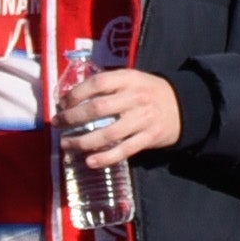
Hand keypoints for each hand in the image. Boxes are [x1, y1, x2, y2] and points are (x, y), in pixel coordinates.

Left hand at [59, 64, 181, 162]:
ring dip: (83, 141)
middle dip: (73, 118)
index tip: (61, 103)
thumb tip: (71, 98)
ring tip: (66, 144)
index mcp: (129, 79)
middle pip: (99, 108)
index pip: (98, 82)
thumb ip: (108, 86)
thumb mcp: (131, 80)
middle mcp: (136, 97)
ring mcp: (143, 119)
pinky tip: (89, 161)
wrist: (182, 106)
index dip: (76, 93)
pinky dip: (105, 157)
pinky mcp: (149, 138)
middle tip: (57, 124)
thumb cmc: (147, 92)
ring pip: (108, 133)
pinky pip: (124, 150)